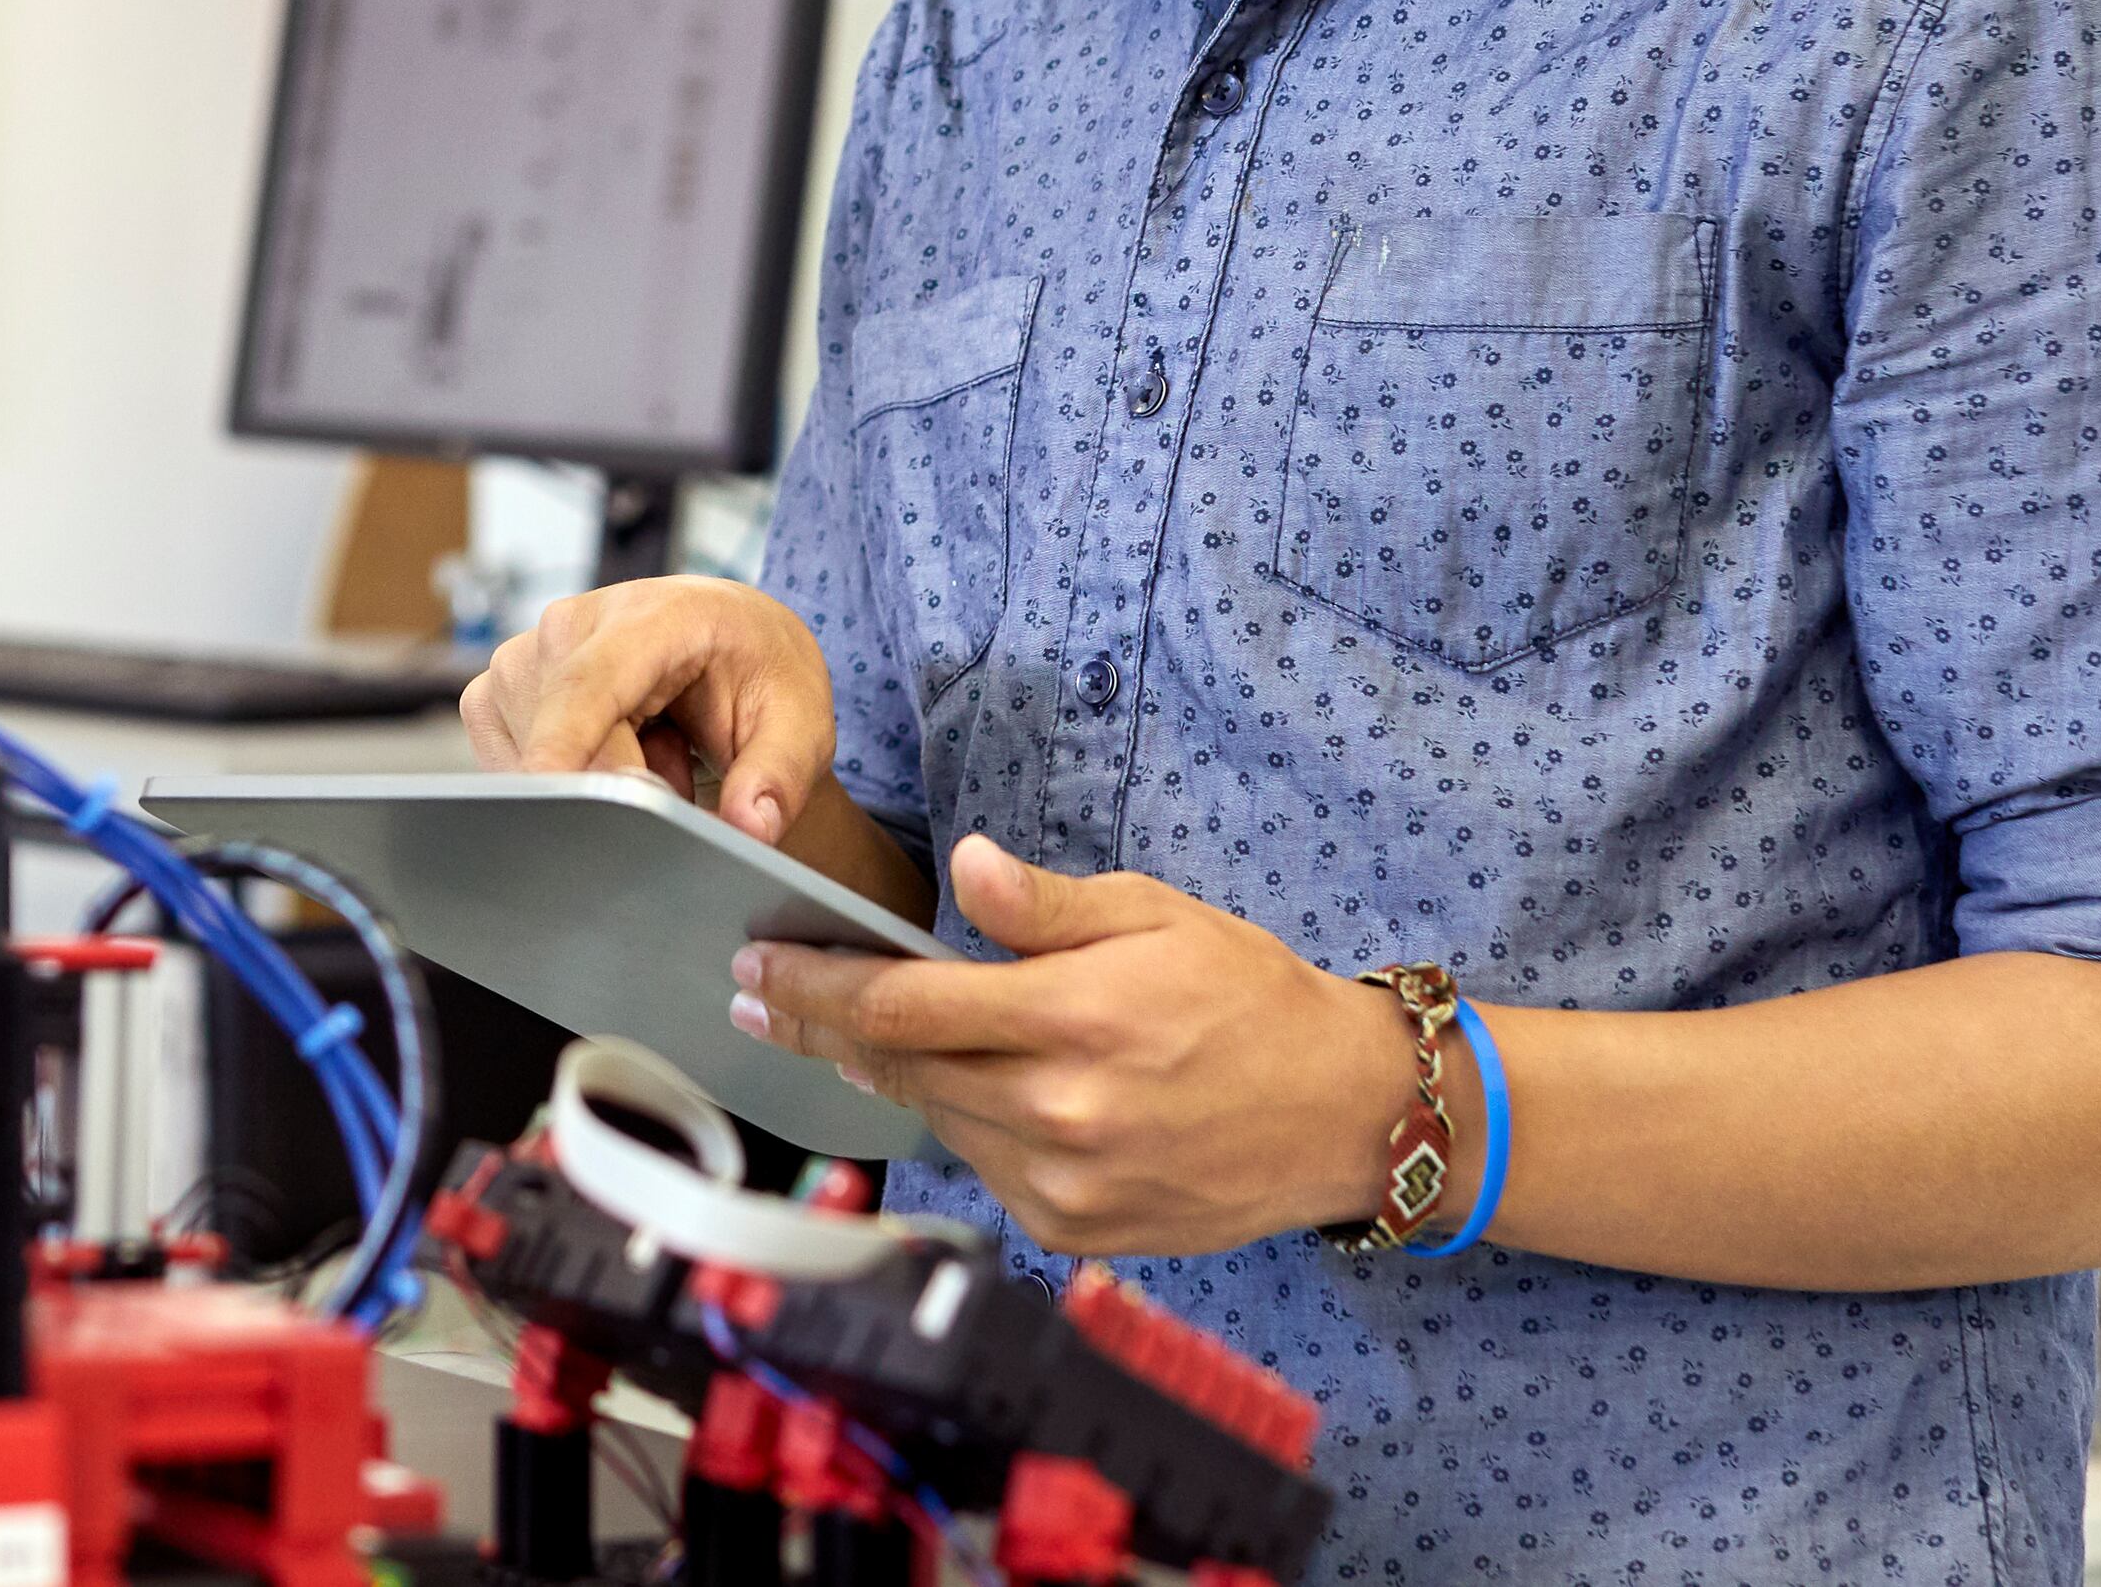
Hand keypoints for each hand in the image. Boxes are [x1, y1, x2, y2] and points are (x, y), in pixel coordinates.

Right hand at [459, 577, 836, 842]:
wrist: (727, 641)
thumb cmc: (758, 671)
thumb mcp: (800, 721)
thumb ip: (778, 775)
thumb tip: (750, 827)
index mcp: (653, 613)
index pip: (590, 681)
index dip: (565, 737)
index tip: (549, 788)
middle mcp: (573, 623)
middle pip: (556, 733)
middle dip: (609, 787)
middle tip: (681, 779)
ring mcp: (526, 655)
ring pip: (528, 756)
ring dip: (589, 784)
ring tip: (655, 754)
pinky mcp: (499, 691)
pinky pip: (512, 765)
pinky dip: (562, 781)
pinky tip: (610, 756)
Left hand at [731, 833, 1423, 1256]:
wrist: (1344, 1111)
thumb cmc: (1249, 996)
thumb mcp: (1153, 915)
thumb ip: (1043, 905)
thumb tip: (961, 867)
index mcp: (1072, 1019)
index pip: (901, 1007)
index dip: (813, 988)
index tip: (756, 967)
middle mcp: (1060, 1112)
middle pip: (901, 1067)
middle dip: (822, 1029)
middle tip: (765, 997)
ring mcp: (1067, 1185)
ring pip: (940, 1121)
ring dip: (902, 1075)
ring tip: (875, 1033)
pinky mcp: (1079, 1233)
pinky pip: (988, 1172)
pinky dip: (970, 1126)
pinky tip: (984, 1090)